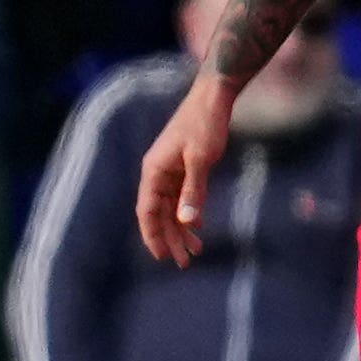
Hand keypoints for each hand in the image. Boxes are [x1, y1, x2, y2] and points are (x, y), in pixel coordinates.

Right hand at [134, 73, 239, 266]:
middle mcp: (157, 173)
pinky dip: (190, 212)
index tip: (163, 256)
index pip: (148, 211)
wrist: (213, 98)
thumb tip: (187, 221)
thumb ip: (194, 190)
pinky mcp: (184, 167)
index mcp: (154, 172)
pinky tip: (199, 226)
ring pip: (172, 207)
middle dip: (171, 238)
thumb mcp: (201, 158)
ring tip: (196, 250)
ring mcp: (170, 170)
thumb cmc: (204, 125)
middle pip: (160, 214)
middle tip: (185, 262)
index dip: (153, 235)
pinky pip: (182, 196)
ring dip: (182, 228)